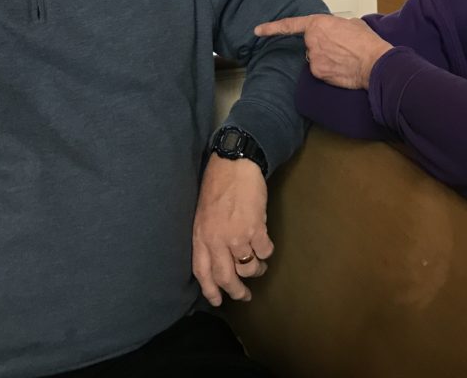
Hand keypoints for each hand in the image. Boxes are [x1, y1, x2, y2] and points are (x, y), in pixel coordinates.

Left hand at [192, 155, 272, 305]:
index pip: (202, 272)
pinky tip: (265, 246)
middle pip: (226, 278)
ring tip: (258, 266)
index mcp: (200, 236)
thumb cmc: (217, 185)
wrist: (235, 164)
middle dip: (237, 292)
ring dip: (255, 271)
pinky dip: (266, 253)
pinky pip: (264, 252)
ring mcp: (237, 236)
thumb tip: (216, 257)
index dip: (210, 290)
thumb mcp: (202, 214)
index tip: (218, 301)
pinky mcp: (256, 228)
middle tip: (244, 296)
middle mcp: (216, 240)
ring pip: (248, 268)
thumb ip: (206, 236)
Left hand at [254, 14, 391, 89]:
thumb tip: (336, 32)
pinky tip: (342, 68)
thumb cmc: (367, 42)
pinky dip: (329, 70)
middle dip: (321, 46)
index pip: (290, 25)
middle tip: (341, 48)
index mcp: (319, 23)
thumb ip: (336, 26)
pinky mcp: (318, 73)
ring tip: (345, 58)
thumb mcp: (351, 24)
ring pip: (315, 58)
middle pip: (310, 44)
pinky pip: (320, 70)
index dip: (272, 28)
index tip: (258, 30)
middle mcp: (312, 40)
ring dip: (326, 58)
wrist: (374, 62)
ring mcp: (313, 58)